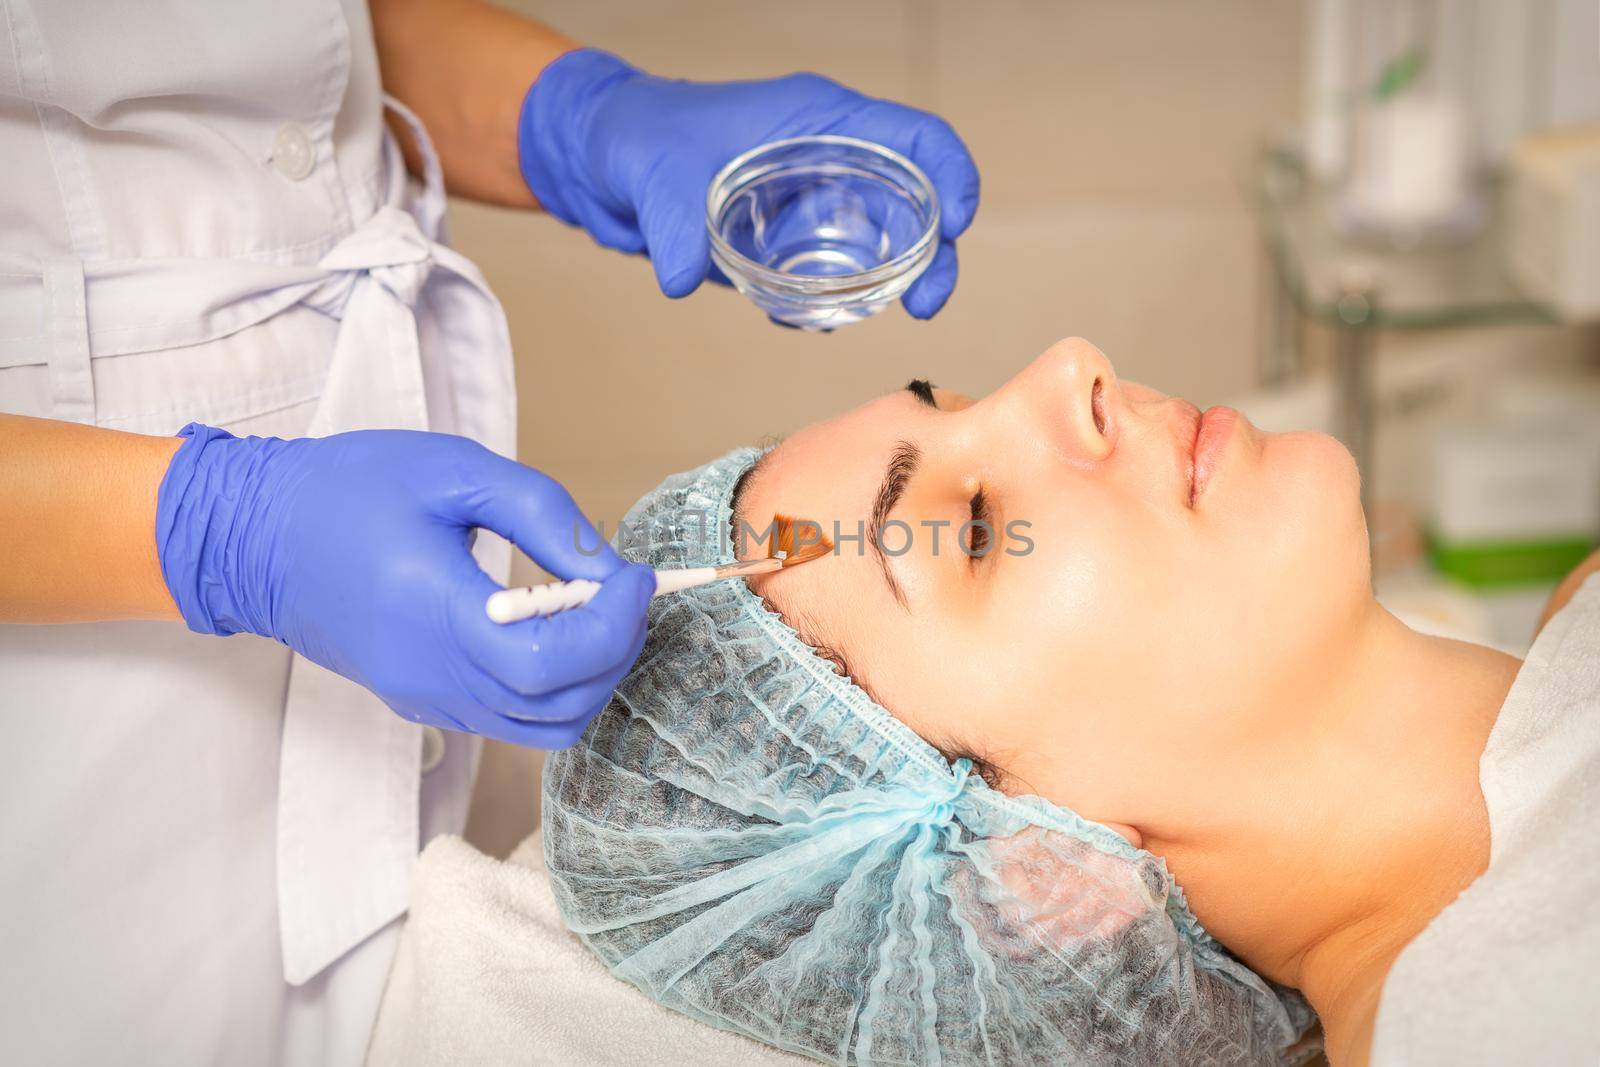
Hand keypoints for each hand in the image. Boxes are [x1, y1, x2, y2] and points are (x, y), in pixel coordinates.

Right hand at [155, 425, 651, 747]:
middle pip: (560, 705)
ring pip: (542, 726)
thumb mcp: (454, 470)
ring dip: (589, 674)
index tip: (634, 576)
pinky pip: (510, 718)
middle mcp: (432, 676)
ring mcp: (425, 698)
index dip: (614, 626)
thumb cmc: (350, 489)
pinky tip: (548, 624)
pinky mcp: (420, 702)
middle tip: (623, 588)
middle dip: (615, 649)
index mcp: (436, 615)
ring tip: (591, 607)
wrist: (253, 536)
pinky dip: (552, 684)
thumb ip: (542, 513)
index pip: (551, 663)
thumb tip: (608, 566)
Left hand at [518, 49, 979, 317]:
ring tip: (850, 318)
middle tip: (923, 306)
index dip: (950, 176)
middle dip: (933, 254)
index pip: (915, 138)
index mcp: (819, 120)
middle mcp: (828, 159)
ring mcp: (810, 201)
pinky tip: (802, 318)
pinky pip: (830, 273)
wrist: (602, 159)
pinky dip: (829, 301)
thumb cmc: (638, 137)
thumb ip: (672, 224)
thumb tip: (679, 277)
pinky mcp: (787, 240)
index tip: (957, 226)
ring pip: (880, 245)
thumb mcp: (655, 174)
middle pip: (915, 202)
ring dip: (884, 286)